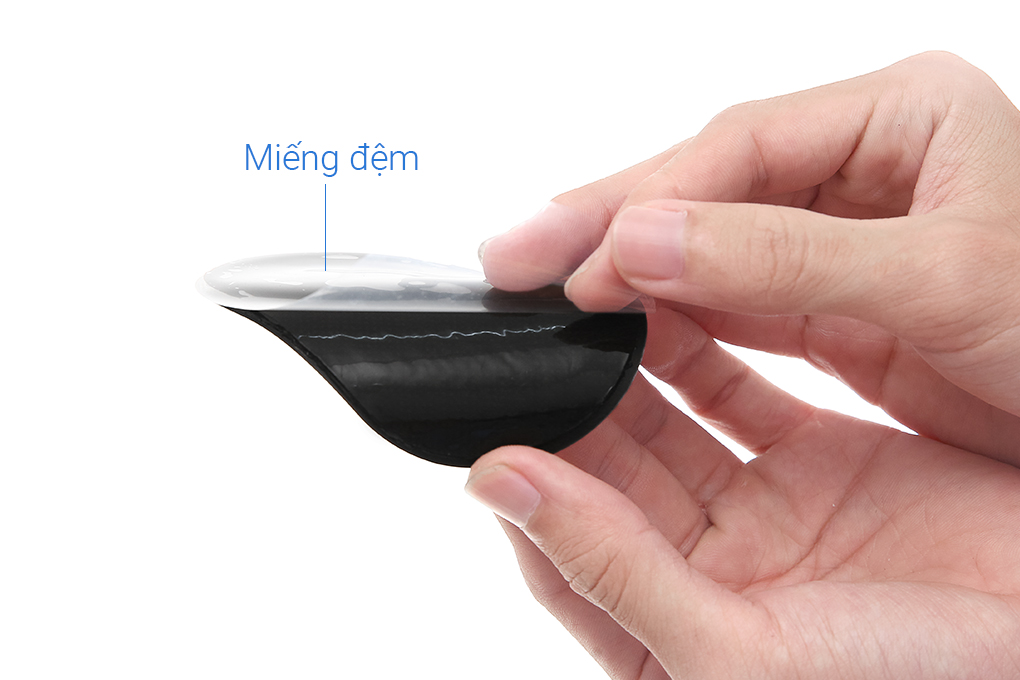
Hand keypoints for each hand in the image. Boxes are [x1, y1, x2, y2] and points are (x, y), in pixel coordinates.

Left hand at [466, 308, 1019, 678]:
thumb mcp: (736, 650)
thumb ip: (612, 567)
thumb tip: (502, 487)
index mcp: (668, 631)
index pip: (562, 546)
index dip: (525, 477)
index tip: (494, 405)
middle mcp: (708, 569)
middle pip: (611, 469)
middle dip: (575, 397)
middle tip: (540, 325)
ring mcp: (767, 510)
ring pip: (670, 418)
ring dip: (630, 360)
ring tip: (590, 298)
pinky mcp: (823, 463)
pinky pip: (743, 390)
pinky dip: (704, 344)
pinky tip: (666, 301)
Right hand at [479, 51, 1019, 467]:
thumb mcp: (942, 282)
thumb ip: (784, 260)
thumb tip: (639, 241)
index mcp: (902, 116)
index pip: (737, 147)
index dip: (642, 200)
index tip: (563, 253)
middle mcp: (865, 162)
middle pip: (709, 188)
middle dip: (611, 228)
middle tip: (512, 259)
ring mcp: (844, 234)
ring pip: (713, 245)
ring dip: (632, 274)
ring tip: (545, 294)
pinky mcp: (835, 304)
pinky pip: (738, 303)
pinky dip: (678, 318)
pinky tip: (619, 328)